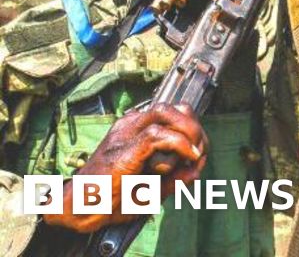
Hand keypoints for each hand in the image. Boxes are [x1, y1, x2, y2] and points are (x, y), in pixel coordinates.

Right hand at [43, 104, 207, 232]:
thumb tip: (197, 170)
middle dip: (194, 128)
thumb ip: (175, 179)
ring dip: (188, 132)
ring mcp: (125, 135)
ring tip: (193, 154)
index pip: (174, 114)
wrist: (80, 209)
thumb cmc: (111, 200)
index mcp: (135, 130)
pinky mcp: (124, 149)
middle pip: (174, 108)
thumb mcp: (152, 189)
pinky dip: (180, 145)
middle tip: (199, 153)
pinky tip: (187, 158)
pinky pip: (159, 135)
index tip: (199, 155)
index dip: (193, 131)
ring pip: (167, 112)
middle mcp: (130, 126)